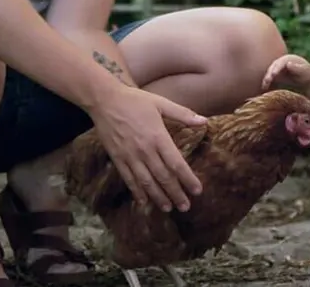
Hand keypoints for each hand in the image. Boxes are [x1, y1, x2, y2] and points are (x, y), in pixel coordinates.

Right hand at [86, 83, 206, 212]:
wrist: (105, 100)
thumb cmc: (135, 100)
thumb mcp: (161, 103)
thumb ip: (183, 114)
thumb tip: (205, 121)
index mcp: (159, 137)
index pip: (177, 164)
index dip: (188, 179)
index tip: (197, 191)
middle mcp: (145, 150)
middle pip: (163, 177)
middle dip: (176, 193)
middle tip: (186, 207)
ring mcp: (130, 156)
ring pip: (147, 182)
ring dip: (158, 197)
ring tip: (168, 208)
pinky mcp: (118, 159)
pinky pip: (129, 179)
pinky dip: (137, 192)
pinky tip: (143, 202)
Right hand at [260, 54, 309, 90]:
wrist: (305, 78)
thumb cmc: (306, 73)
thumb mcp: (304, 70)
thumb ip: (296, 68)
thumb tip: (288, 64)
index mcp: (288, 59)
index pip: (281, 62)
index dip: (277, 68)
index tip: (274, 74)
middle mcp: (280, 62)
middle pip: (273, 67)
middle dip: (270, 73)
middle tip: (268, 80)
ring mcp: (277, 68)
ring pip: (269, 72)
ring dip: (266, 78)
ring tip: (265, 85)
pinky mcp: (275, 75)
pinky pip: (269, 78)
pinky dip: (266, 82)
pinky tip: (264, 88)